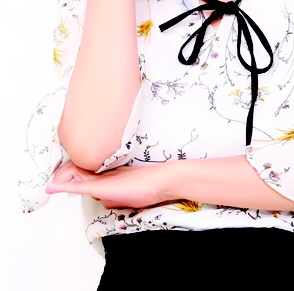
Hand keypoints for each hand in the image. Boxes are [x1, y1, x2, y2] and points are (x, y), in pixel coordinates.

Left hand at [46, 161, 171, 208]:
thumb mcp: (129, 195)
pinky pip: (79, 186)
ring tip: (51, 183)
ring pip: (76, 175)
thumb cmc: (151, 187)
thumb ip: (115, 196)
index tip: (61, 179)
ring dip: (61, 178)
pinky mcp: (104, 187)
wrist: (163, 181)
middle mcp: (104, 174)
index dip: (72, 174)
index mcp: (109, 175)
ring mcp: (103, 180)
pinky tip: (52, 188)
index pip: (85, 172)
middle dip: (63, 175)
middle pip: (77, 171)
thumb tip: (103, 201)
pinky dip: (63, 186)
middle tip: (53, 182)